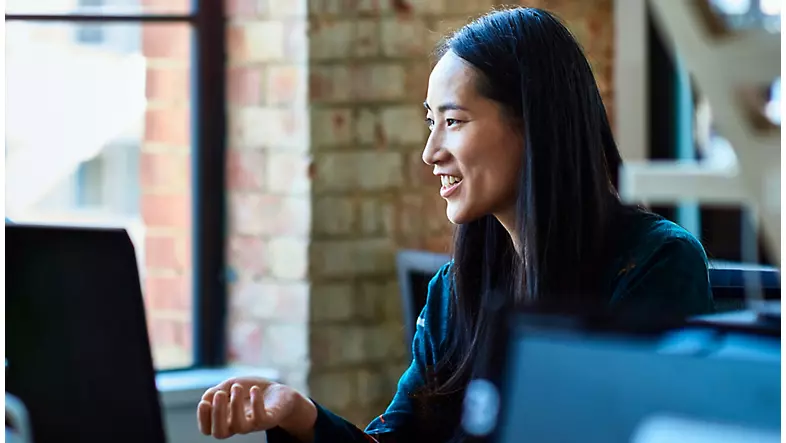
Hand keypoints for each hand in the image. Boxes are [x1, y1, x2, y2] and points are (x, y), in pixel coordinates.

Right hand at [197, 377, 315, 440]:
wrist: (280, 392)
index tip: (204, 402)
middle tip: (220, 394)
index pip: (208, 429)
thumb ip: (216, 391)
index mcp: (225, 419)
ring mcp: (253, 424)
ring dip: (235, 405)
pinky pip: (260, 419)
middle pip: (220, 433)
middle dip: (217, 414)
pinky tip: (255, 389)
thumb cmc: (251, 390)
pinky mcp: (268, 420)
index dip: (203, 418)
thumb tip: (205, 399)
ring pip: (239, 427)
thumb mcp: (230, 386)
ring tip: (237, 387)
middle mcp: (237, 425)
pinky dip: (256, 402)